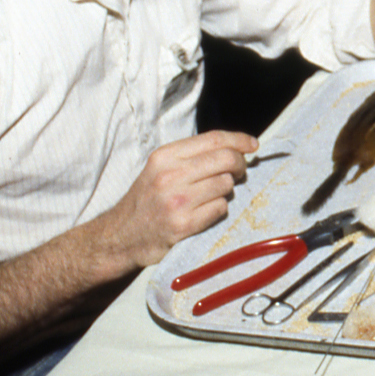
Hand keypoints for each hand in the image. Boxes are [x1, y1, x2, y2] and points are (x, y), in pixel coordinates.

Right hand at [97, 129, 257, 269]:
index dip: (239, 139)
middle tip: (240, 172)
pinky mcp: (183, 224)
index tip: (253, 145)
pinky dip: (219, 209)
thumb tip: (234, 147)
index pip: (214, 139)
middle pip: (226, 159)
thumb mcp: (160, 168)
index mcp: (165, 156)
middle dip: (240, 164)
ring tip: (212, 195)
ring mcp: (177, 201)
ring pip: (226, 184)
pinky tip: (205, 212)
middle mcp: (170, 175)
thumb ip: (191, 157)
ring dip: (227, 190)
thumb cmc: (146, 200)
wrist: (120, 236)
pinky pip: (220, 208)